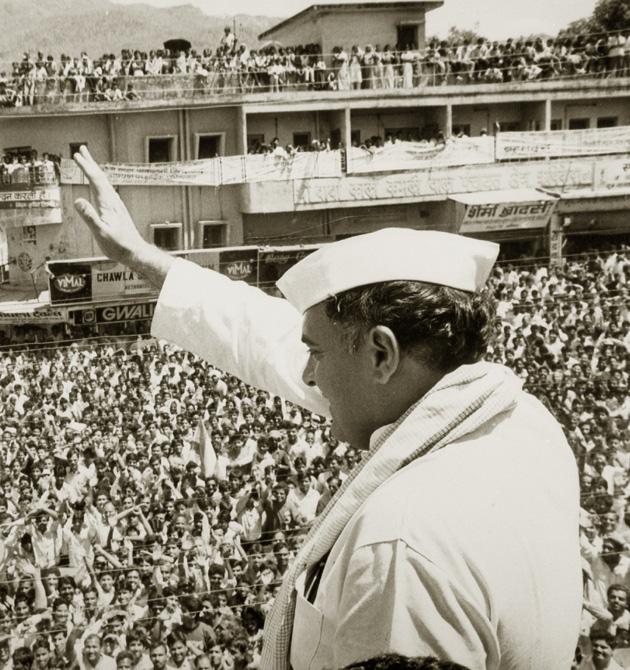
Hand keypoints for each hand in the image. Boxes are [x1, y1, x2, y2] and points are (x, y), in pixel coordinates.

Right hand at [73, 146, 147, 264]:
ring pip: (104, 183)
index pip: (95, 180)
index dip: (86, 167)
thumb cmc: (118, 245)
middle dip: (90, 163)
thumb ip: (89, 217)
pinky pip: (106, 190)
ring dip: (95, 171)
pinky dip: (99, 182)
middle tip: (81, 149)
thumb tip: (77, 200)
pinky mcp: (117, 210)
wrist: (135, 252)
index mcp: (108, 203)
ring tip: (88, 163)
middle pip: (100, 177)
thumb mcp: (101, 232)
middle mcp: (113, 201)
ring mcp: (116, 205)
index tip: (76, 156)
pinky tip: (99, 185)